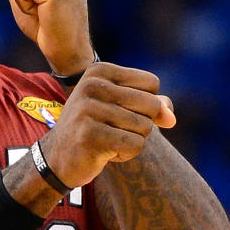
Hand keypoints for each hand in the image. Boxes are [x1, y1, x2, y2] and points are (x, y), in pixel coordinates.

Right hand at [41, 62, 175, 186]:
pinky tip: (105, 153)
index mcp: (99, 71)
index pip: (152, 84)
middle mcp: (92, 86)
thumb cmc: (95, 130)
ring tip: (107, 141)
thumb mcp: (123, 109)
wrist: (58, 159)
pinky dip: (126, 154)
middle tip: (114, 130)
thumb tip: (171, 119)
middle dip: (142, 124)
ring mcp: (88, 110)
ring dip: (132, 141)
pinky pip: (135, 145)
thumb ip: (154, 106)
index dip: (144, 104)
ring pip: (145, 127)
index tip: (117, 112)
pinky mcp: (90, 136)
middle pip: (151, 105)